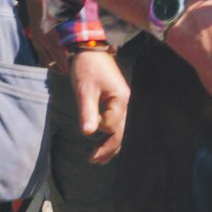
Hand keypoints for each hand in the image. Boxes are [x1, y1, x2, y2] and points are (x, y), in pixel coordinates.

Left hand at [70, 48, 130, 162]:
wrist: (90, 51)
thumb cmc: (86, 69)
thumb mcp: (84, 90)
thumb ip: (87, 111)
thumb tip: (88, 134)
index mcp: (121, 100)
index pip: (113, 126)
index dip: (100, 134)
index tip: (89, 141)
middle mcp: (128, 103)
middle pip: (122, 133)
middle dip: (109, 148)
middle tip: (93, 160)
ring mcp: (126, 103)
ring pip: (122, 130)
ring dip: (111, 144)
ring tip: (98, 158)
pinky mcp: (120, 102)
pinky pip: (119, 123)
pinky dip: (112, 134)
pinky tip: (104, 143)